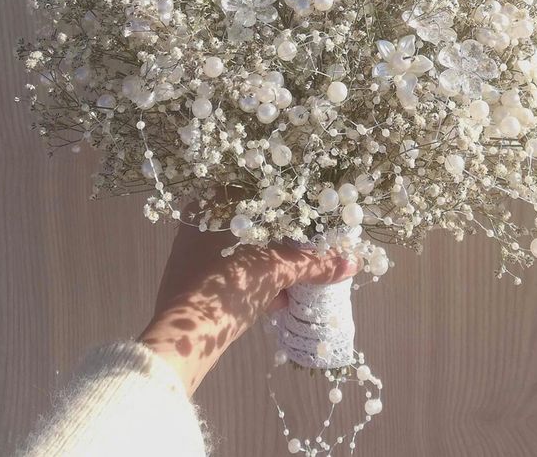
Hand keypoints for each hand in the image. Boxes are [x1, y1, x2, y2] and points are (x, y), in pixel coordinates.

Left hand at [137, 197, 359, 396]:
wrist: (184, 340)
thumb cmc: (226, 287)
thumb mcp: (275, 271)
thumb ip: (313, 264)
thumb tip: (352, 262)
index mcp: (212, 205)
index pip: (255, 196)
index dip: (285, 209)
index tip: (307, 223)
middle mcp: (197, 223)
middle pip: (248, 226)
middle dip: (278, 242)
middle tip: (303, 253)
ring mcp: (189, 255)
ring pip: (239, 252)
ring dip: (267, 266)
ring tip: (293, 281)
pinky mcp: (190, 285)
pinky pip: (229, 275)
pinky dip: (252, 284)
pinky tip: (274, 301)